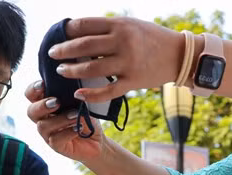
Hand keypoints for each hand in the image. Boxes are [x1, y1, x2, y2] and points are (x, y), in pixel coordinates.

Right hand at [25, 81, 104, 161]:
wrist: (96, 141)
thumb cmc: (86, 119)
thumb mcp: (80, 103)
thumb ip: (71, 96)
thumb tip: (72, 89)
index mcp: (46, 105)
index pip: (31, 95)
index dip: (33, 89)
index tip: (43, 84)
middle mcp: (44, 119)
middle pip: (31, 111)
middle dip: (42, 105)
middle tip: (56, 102)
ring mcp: (48, 134)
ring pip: (43, 126)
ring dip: (60, 119)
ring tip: (76, 115)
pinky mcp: (56, 146)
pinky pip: (55, 140)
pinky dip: (67, 132)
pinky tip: (78, 128)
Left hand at [47, 17, 183, 102]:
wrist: (179, 55)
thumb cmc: (152, 38)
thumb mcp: (131, 24)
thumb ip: (108, 28)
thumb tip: (79, 32)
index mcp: (120, 25)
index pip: (85, 25)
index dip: (68, 30)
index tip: (59, 35)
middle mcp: (123, 42)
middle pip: (84, 46)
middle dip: (64, 51)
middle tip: (53, 55)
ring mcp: (127, 63)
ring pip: (91, 68)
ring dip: (72, 70)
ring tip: (62, 71)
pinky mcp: (133, 82)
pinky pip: (107, 91)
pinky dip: (90, 94)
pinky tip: (78, 94)